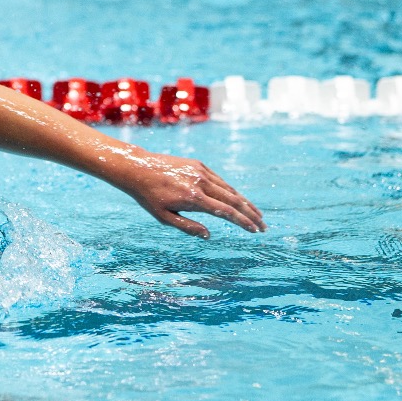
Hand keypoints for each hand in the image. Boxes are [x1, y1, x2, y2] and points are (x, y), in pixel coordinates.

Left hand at [110, 149, 265, 238]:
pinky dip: (232, 191)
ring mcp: (201, 171)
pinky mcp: (198, 165)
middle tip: (264, 226)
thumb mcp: (164, 217)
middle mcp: (200, 182)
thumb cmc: (148, 196)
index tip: (254, 231)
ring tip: (257, 215)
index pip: (225, 212)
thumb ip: (188, 227)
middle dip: (251, 214)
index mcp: (193, 197)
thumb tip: (209, 236)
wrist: (137, 168)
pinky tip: (239, 200)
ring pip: (229, 189)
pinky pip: (219, 180)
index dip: (242, 222)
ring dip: (245, 202)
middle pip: (233, 200)